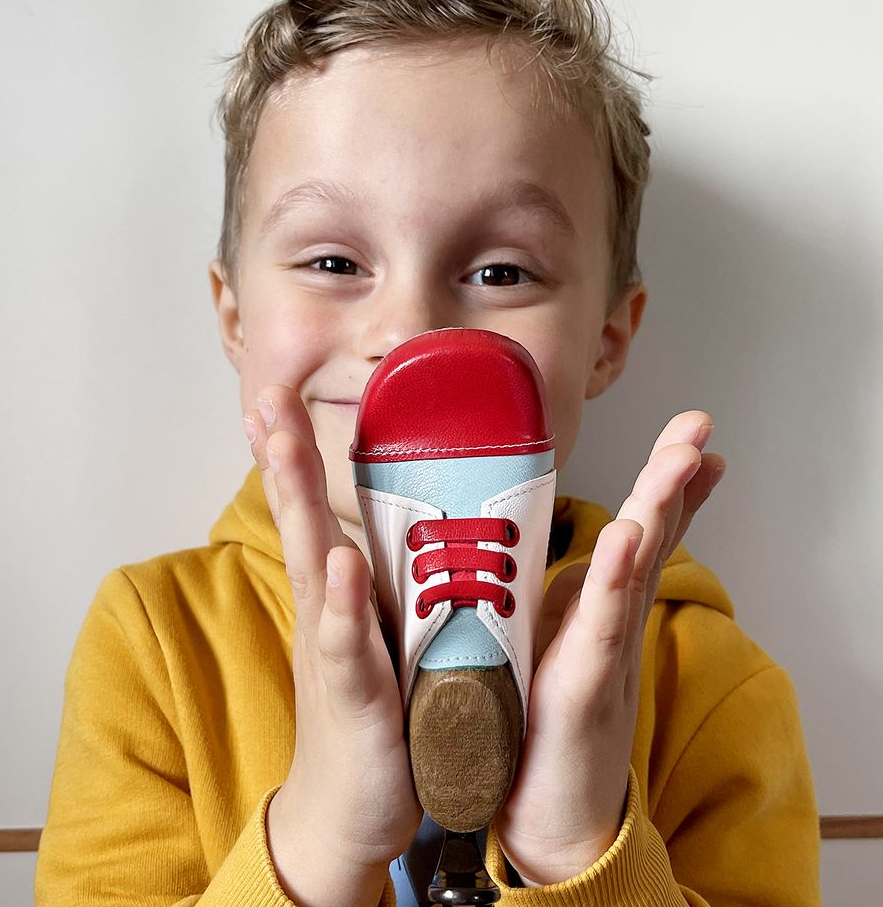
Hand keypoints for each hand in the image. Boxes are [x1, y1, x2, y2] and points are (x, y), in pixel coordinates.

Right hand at [243, 386, 420, 906]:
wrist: (348, 807)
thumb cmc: (368, 712)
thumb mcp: (375, 633)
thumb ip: (381, 582)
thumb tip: (397, 531)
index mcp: (334, 592)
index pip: (308, 510)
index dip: (293, 454)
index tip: (277, 398)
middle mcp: (323, 609)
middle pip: (298, 519)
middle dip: (283, 454)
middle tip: (268, 397)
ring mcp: (332, 650)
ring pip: (311, 564)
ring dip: (298, 503)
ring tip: (284, 447)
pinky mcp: (354, 696)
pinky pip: (346, 644)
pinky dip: (342, 605)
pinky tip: (340, 566)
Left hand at [496, 410, 725, 885]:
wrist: (551, 817)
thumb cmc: (546, 730)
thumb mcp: (557, 645)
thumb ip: (566, 602)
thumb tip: (572, 558)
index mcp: (599, 608)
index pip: (639, 534)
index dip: (665, 486)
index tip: (690, 438)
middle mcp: (610, 624)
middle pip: (648, 538)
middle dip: (674, 479)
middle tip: (699, 428)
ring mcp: (601, 654)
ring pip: (633, 571)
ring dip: (658, 511)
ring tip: (680, 459)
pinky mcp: (579, 688)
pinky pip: (600, 627)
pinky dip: (611, 581)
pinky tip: (627, 539)